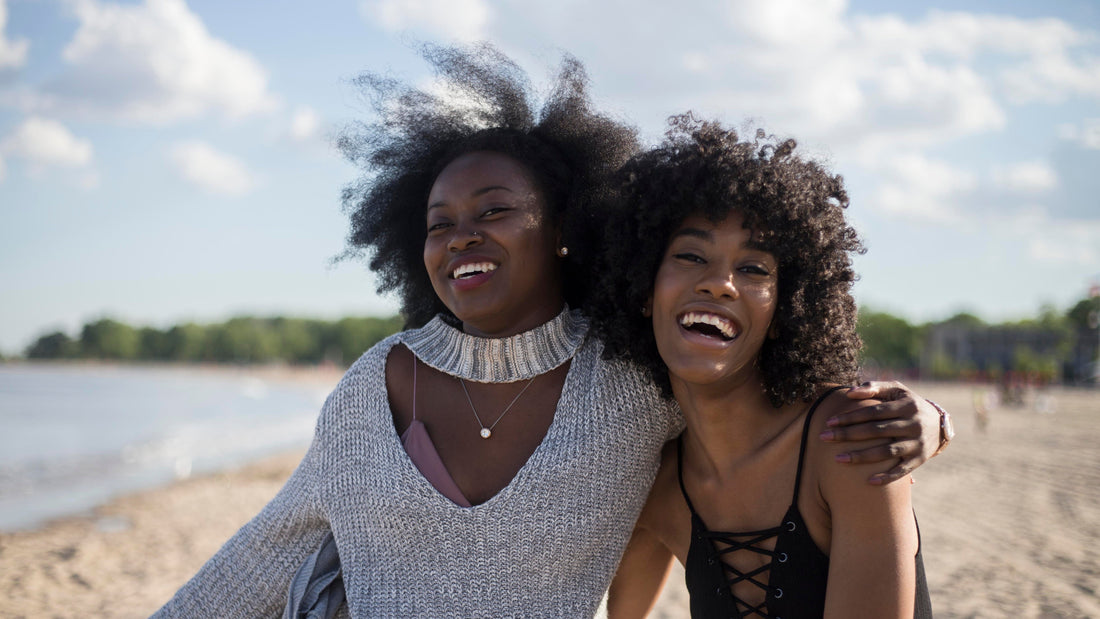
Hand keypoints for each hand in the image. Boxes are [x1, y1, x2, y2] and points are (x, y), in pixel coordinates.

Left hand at [819, 381, 942, 484]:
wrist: (940, 424)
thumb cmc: (908, 403)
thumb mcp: (896, 390)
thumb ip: (873, 387)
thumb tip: (849, 392)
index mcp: (906, 406)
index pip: (873, 412)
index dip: (851, 416)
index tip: (829, 422)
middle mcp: (913, 425)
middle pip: (876, 431)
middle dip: (849, 435)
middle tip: (824, 438)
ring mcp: (917, 444)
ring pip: (887, 452)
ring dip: (862, 456)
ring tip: (838, 459)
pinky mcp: (920, 460)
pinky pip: (902, 471)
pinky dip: (887, 477)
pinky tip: (868, 482)